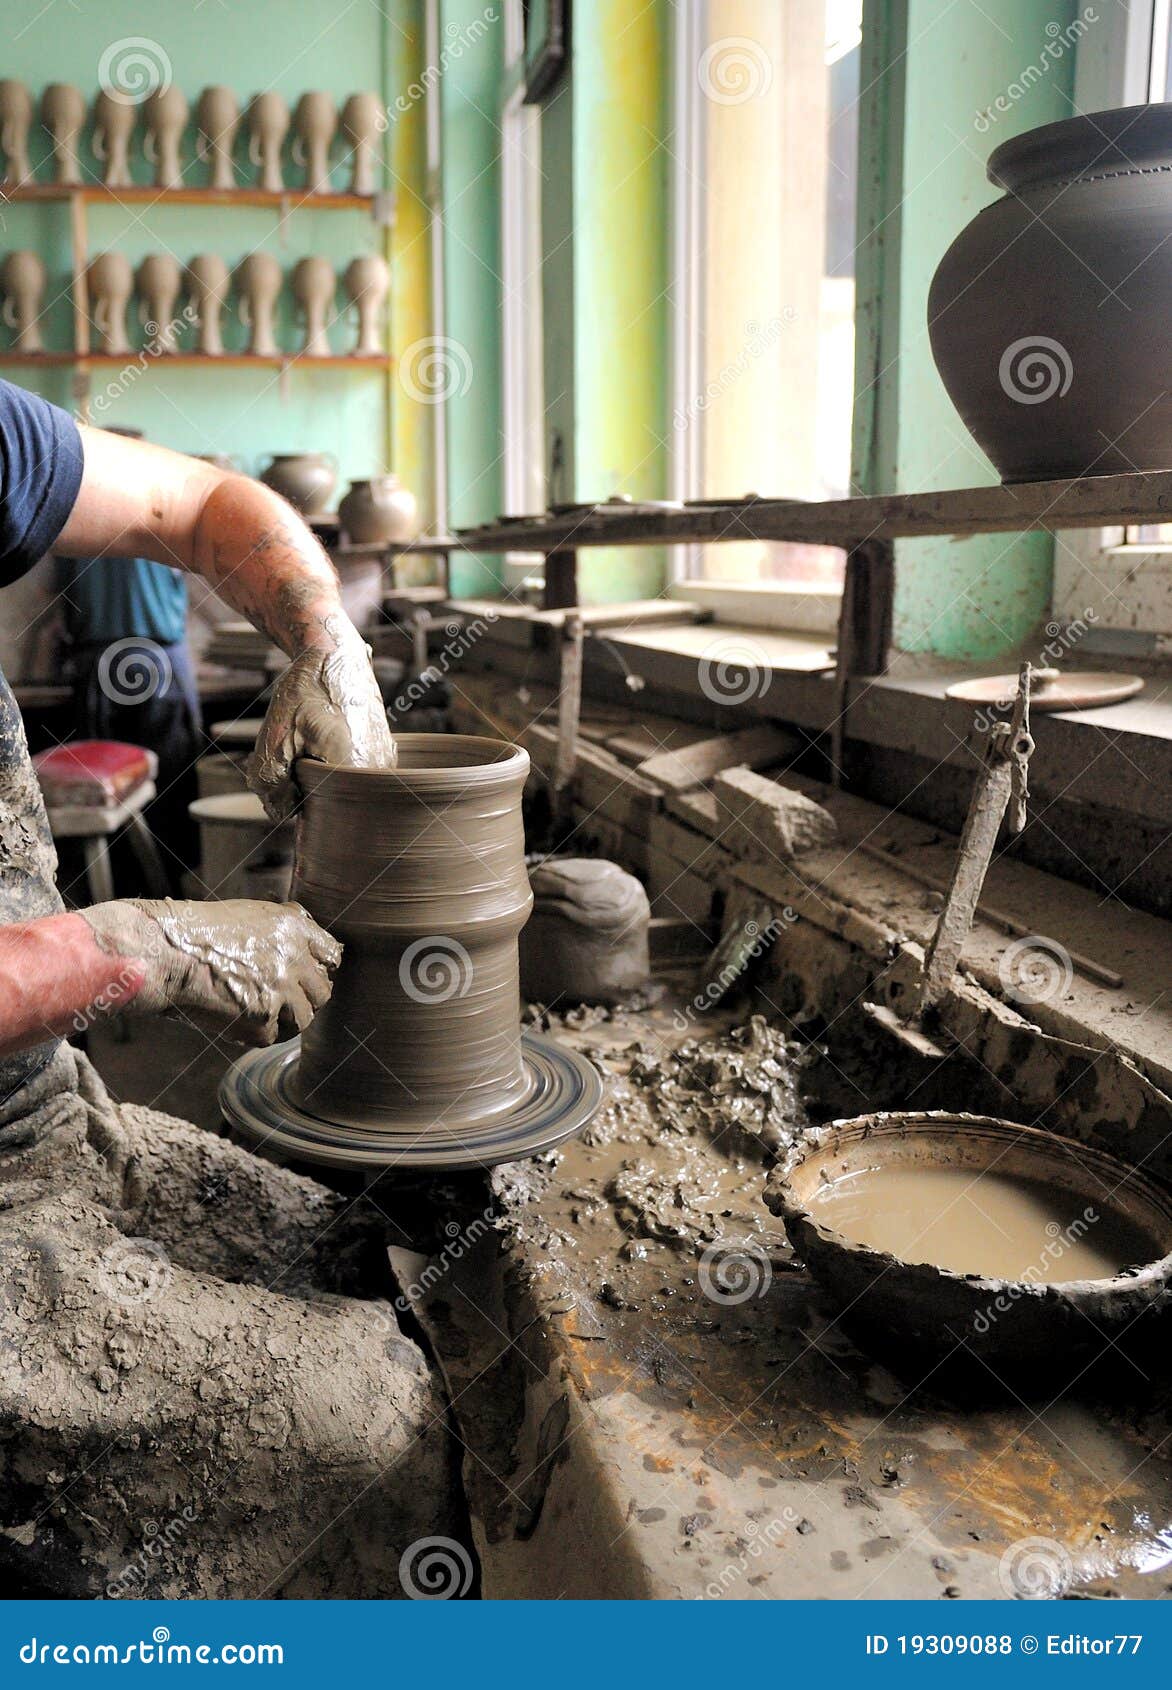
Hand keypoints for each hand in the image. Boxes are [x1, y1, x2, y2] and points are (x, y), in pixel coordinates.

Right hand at [80, 898, 341, 1045]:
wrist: (159, 951)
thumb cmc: (191, 934)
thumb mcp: (245, 916)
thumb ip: (280, 934)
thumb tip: (305, 957)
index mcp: (292, 926)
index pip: (332, 955)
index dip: (318, 969)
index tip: (303, 978)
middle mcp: (294, 955)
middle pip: (323, 991)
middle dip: (303, 1000)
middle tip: (277, 1003)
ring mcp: (281, 987)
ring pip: (304, 1018)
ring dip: (283, 1021)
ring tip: (254, 1014)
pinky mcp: (262, 1016)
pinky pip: (272, 1036)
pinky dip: (253, 1034)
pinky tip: (231, 1021)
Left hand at [248, 635, 395, 819]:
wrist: (334, 656)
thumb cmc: (304, 692)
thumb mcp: (275, 738)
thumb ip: (271, 784)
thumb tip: (282, 815)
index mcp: (352, 770)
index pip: (315, 808)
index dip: (292, 792)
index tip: (289, 760)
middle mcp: (377, 770)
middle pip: (332, 800)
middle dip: (308, 783)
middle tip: (302, 744)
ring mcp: (386, 762)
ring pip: (344, 788)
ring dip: (323, 773)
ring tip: (318, 737)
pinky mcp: (387, 753)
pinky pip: (355, 774)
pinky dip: (337, 764)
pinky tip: (330, 736)